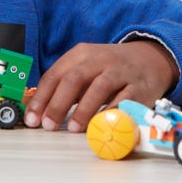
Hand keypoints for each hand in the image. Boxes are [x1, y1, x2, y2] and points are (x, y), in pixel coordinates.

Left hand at [23, 40, 178, 132]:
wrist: (149, 58)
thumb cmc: (109, 68)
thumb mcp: (84, 69)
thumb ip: (62, 86)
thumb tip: (33, 107)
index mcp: (81, 54)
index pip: (55, 74)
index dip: (41, 97)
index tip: (32, 118)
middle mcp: (99, 60)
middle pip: (74, 79)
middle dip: (58, 103)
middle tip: (48, 125)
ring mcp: (120, 72)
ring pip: (99, 87)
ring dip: (84, 109)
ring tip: (73, 128)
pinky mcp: (138, 86)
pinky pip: (124, 100)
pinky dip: (111, 112)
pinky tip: (101, 125)